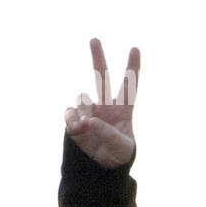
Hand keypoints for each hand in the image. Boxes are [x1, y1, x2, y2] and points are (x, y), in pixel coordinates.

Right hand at [64, 38, 138, 167]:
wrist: (102, 167)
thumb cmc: (119, 154)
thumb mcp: (122, 147)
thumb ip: (108, 133)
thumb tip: (90, 121)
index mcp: (123, 109)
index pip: (130, 85)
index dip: (132, 67)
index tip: (135, 48)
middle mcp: (105, 106)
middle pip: (102, 77)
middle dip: (98, 58)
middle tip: (94, 39)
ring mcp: (89, 111)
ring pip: (83, 100)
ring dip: (85, 112)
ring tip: (88, 128)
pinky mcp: (74, 120)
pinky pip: (70, 113)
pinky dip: (72, 120)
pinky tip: (78, 129)